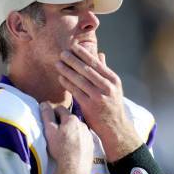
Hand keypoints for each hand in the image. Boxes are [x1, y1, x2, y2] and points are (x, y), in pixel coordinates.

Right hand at [40, 103, 93, 173]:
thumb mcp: (50, 130)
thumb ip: (47, 115)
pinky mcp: (91, 144)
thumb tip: (44, 104)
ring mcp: (88, 134)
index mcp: (71, 119)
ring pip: (77, 129)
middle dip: (62, 123)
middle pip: (69, 119)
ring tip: (64, 142)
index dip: (52, 113)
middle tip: (55, 133)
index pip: (60, 109)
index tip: (48, 121)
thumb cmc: (61, 148)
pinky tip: (72, 148)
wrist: (75, 167)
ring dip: (71, 131)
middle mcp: (82, 124)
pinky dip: (78, 140)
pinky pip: (83, 138)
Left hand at [55, 44, 140, 160]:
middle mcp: (107, 87)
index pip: (96, 63)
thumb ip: (105, 71)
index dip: (84, 54)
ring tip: (58, 63)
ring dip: (67, 70)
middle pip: (87, 70)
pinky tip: (61, 78)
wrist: (115, 127)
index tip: (74, 47)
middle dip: (73, 60)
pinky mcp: (89, 106)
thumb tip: (100, 54)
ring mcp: (98, 97)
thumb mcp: (114, 87)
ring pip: (80, 80)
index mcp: (113, 80)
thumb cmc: (113, 105)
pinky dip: (67, 83)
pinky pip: (75, 91)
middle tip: (62, 53)